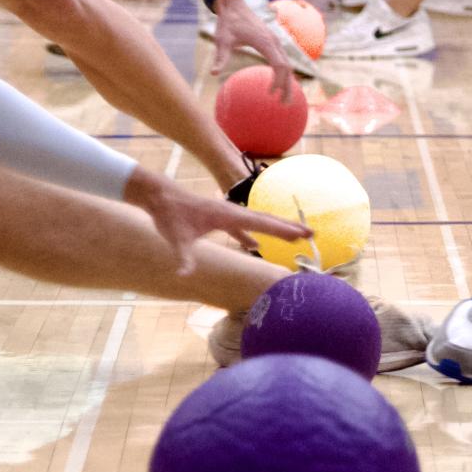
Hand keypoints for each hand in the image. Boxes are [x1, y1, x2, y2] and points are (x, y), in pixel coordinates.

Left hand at [125, 168, 310, 274]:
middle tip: (311, 234)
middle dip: (289, 227)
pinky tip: (255, 246)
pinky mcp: (218, 218)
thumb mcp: (176, 239)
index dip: (283, 230)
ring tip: (293, 236)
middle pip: (266, 220)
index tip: (303, 234)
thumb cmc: (169, 216)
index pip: (262, 224)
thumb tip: (184, 275)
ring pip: (256, 222)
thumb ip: (184, 258)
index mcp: (228, 215)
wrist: (159, 197)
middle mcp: (232, 212)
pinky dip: (250, 235)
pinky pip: (241, 228)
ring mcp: (227, 214)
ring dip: (274, 229)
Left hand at [207, 0, 293, 99]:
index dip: (279, 81)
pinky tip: (277, 84)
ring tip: (282, 99)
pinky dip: (283, 73)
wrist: (232, 5)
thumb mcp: (222, 41)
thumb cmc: (227, 23)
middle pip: (287, 67)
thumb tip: (213, 73)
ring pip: (287, 63)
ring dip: (287, 81)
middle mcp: (274, 41)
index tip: (271, 94)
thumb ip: (220, 57)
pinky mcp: (272, 41)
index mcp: (265, 42)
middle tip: (285, 105)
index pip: (279, 65)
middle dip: (288, 86)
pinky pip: (282, 59)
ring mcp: (274, 41)